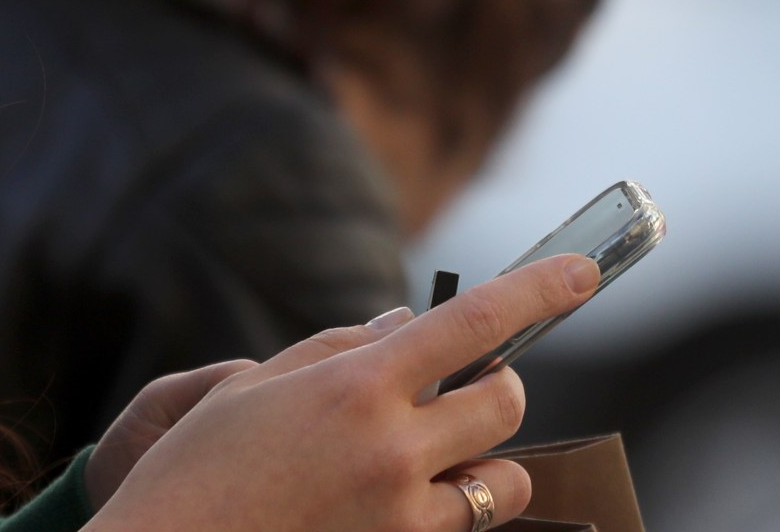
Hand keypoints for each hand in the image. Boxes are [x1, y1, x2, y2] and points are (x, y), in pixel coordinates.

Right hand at [82, 254, 598, 531]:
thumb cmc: (198, 469)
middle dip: (498, 384)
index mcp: (354, 386)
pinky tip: (405, 501)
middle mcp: (391, 448)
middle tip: (461, 387)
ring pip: (500, 479)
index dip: (537, 289)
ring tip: (436, 457)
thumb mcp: (253, 388)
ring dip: (485, 459)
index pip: (472, 322)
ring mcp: (402, 515)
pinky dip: (453, 511)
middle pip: (503, 401)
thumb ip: (339, 349)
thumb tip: (406, 322)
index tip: (580, 273)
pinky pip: (462, 529)